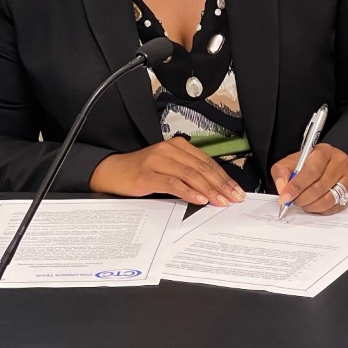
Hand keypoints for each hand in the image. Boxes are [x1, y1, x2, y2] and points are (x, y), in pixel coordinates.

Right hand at [90, 137, 245, 205]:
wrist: (112, 172)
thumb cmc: (142, 171)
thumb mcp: (168, 168)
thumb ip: (188, 173)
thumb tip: (214, 189)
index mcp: (178, 146)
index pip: (207, 162)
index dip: (224, 177)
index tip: (236, 190)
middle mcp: (170, 150)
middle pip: (202, 168)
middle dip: (221, 185)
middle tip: (234, 197)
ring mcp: (158, 161)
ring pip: (190, 175)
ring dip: (209, 190)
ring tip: (221, 201)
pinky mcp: (148, 174)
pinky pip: (173, 183)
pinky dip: (188, 192)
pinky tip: (199, 199)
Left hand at [271, 143, 347, 215]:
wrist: (329, 163)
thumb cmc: (310, 163)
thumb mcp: (292, 161)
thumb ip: (282, 172)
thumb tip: (283, 189)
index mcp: (324, 152)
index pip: (311, 171)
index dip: (297, 186)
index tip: (286, 197)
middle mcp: (340, 162)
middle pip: (320, 187)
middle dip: (302, 198)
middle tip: (294, 201)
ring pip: (328, 199)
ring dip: (311, 206)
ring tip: (304, 203)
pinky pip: (334, 207)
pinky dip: (321, 210)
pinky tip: (314, 204)